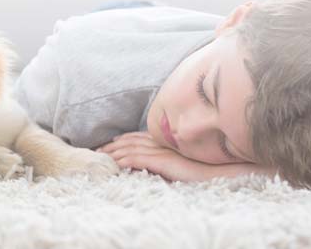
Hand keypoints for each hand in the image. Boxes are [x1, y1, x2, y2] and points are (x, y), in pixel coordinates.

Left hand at [96, 132, 213, 181]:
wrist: (215, 173)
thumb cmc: (197, 171)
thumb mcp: (175, 164)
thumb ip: (161, 162)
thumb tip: (145, 168)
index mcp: (162, 141)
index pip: (136, 137)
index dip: (120, 140)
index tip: (107, 144)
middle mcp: (159, 143)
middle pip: (129, 141)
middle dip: (110, 146)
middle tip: (95, 151)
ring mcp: (160, 150)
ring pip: (129, 149)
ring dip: (112, 153)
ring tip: (98, 158)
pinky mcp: (161, 160)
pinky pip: (136, 159)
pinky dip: (122, 161)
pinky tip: (113, 165)